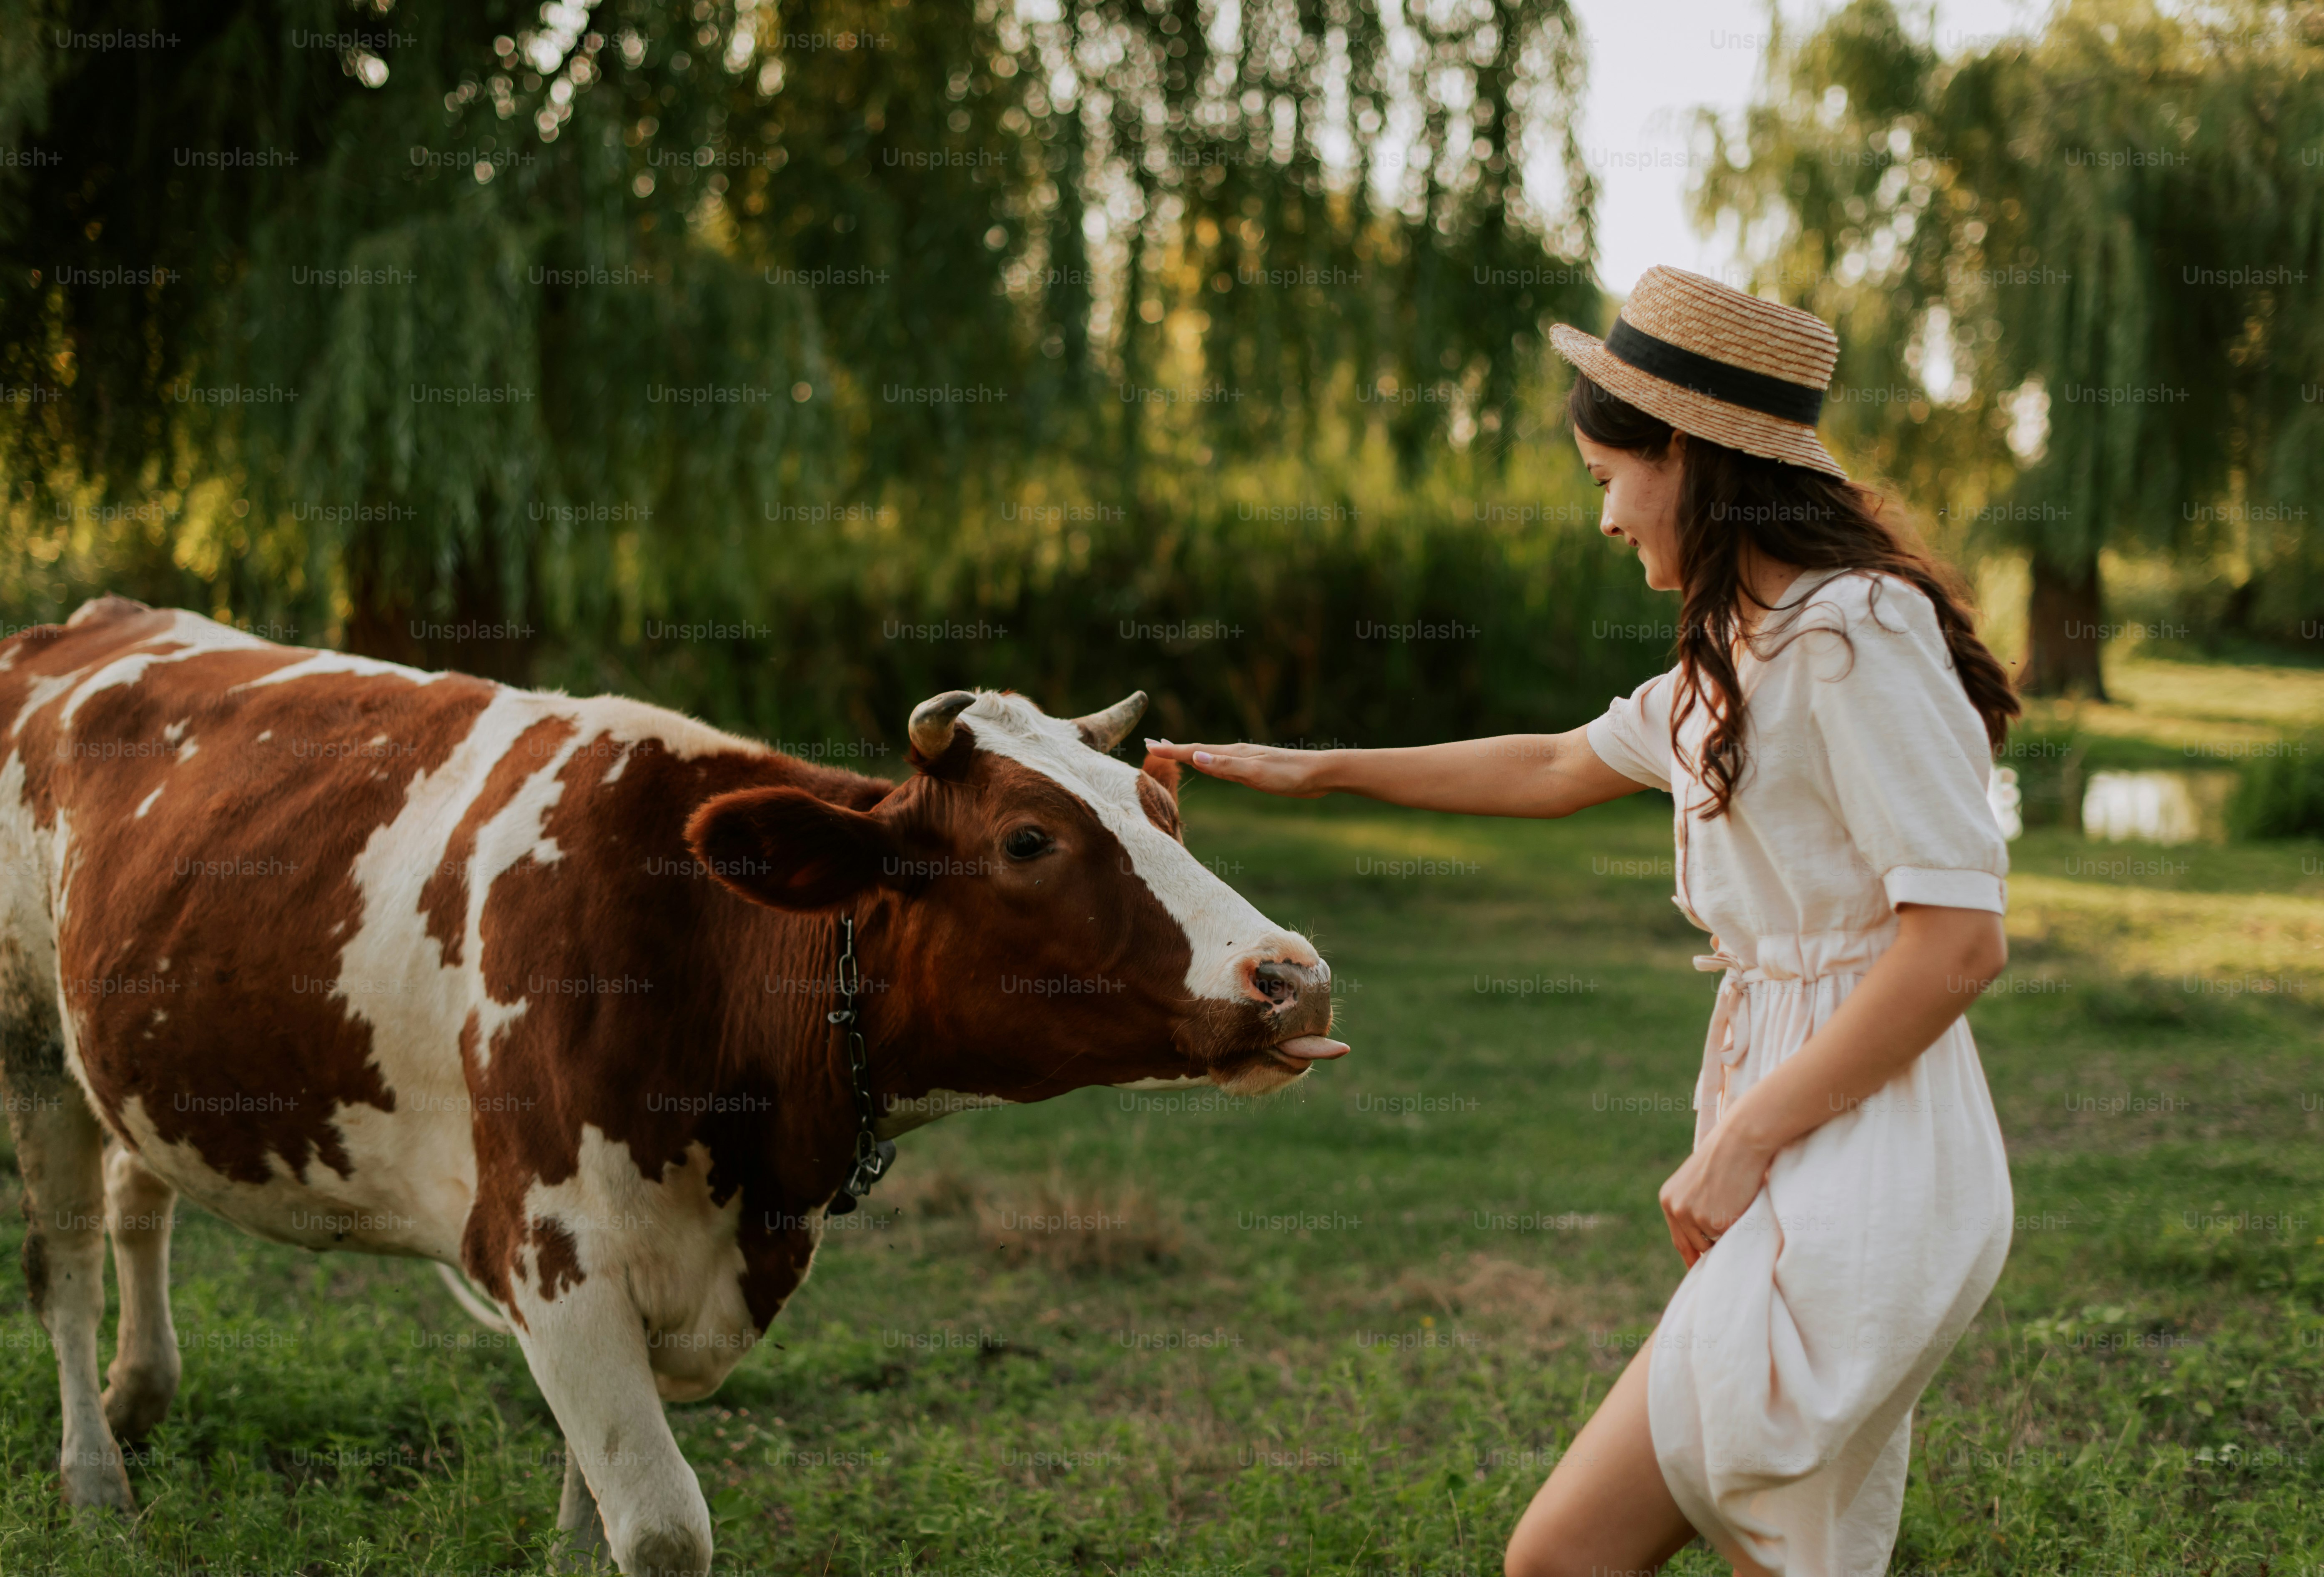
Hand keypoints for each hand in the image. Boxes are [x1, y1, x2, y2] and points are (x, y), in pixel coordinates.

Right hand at [1143, 739, 1329, 798]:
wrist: (1321, 774)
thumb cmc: (1290, 775)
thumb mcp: (1255, 773)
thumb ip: (1226, 766)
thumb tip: (1195, 756)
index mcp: (1233, 754)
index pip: (1195, 751)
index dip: (1171, 750)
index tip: (1148, 745)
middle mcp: (1237, 754)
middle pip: (1199, 750)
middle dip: (1176, 748)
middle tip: (1153, 744)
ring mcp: (1246, 760)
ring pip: (1212, 756)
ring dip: (1192, 753)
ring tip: (1177, 751)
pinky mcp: (1256, 769)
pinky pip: (1225, 765)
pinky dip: (1210, 762)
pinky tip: (1213, 765)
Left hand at [1657, 1123, 1775, 1268]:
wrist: (1740, 1141)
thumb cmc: (1726, 1156)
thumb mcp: (1696, 1182)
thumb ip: (1693, 1205)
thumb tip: (1703, 1237)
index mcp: (1668, 1200)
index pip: (1679, 1240)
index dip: (1690, 1257)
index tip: (1698, 1270)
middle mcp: (1676, 1210)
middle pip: (1694, 1247)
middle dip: (1709, 1253)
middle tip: (1724, 1253)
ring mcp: (1694, 1218)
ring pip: (1713, 1244)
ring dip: (1726, 1238)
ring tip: (1737, 1213)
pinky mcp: (1716, 1222)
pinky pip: (1731, 1238)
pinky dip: (1739, 1230)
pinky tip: (1744, 1208)